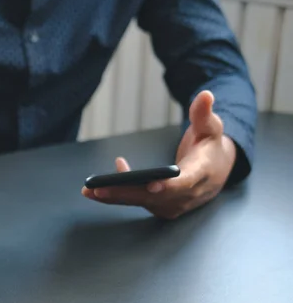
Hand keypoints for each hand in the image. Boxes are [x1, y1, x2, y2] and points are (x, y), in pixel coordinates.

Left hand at [82, 90, 236, 218]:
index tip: (152, 185)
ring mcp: (173, 205)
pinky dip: (117, 195)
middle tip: (99, 189)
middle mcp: (187, 195)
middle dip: (126, 193)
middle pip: (154, 197)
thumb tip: (206, 94)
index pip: (185, 183)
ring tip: (88, 191)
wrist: (215, 172)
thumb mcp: (210, 127)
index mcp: (202, 174)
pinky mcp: (160, 207)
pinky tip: (97, 187)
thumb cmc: (210, 147)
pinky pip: (137, 201)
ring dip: (114, 197)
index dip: (169, 186)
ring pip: (141, 202)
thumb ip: (204, 113)